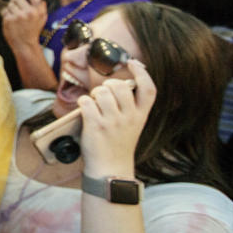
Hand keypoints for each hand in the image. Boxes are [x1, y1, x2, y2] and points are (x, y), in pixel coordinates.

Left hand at [0, 0, 46, 48]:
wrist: (25, 45)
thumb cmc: (33, 31)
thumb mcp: (42, 18)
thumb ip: (42, 6)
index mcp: (37, 11)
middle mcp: (28, 12)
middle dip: (16, 2)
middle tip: (17, 8)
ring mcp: (17, 16)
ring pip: (10, 4)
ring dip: (11, 9)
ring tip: (15, 17)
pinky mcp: (8, 20)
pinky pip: (5, 11)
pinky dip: (6, 15)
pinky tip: (11, 22)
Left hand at [78, 59, 155, 177]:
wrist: (110, 169)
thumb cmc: (117, 145)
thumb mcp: (133, 126)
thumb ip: (130, 107)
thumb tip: (118, 85)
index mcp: (141, 116)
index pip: (149, 89)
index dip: (142, 73)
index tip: (132, 63)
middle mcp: (129, 117)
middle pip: (119, 86)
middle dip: (107, 85)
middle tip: (102, 94)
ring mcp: (113, 122)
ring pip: (101, 92)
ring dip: (93, 95)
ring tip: (93, 105)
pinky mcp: (96, 125)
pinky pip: (86, 101)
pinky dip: (83, 102)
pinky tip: (85, 110)